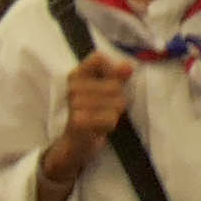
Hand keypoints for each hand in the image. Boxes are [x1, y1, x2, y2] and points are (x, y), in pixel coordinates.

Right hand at [54, 43, 139, 161]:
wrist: (76, 142)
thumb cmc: (94, 112)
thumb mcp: (106, 89)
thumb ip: (118, 75)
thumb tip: (128, 66)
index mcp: (76, 75)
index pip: (98, 58)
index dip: (112, 70)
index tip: (110, 81)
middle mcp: (73, 88)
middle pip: (115, 85)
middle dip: (117, 99)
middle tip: (104, 108)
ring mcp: (74, 104)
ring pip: (116, 102)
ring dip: (114, 113)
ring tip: (101, 117)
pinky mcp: (78, 121)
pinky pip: (110, 118)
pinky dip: (110, 124)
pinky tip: (99, 127)